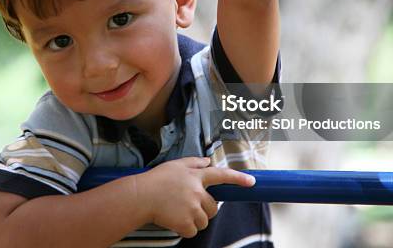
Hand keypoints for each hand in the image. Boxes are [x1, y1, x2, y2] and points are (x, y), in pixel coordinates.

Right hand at [134, 157, 254, 237]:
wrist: (140, 196)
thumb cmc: (156, 180)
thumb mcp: (175, 165)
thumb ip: (194, 162)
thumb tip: (208, 161)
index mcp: (196, 176)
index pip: (221, 175)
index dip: (238, 179)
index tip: (252, 182)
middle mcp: (197, 191)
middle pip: (213, 207)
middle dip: (204, 209)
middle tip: (187, 205)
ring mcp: (192, 208)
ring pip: (204, 221)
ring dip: (194, 220)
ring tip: (177, 212)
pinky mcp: (186, 222)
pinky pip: (193, 230)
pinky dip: (185, 229)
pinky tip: (173, 220)